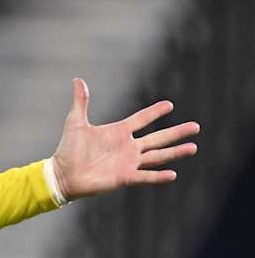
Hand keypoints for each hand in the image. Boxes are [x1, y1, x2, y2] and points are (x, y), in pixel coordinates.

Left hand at [51, 78, 198, 200]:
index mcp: (118, 132)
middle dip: (177, 133)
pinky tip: (173, 174)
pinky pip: (144, 177)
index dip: (154, 112)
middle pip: (157, 138)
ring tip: (193, 147)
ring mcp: (128, 163)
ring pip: (157, 157)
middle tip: (196, 127)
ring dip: (175, 152)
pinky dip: (158, 176)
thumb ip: (81, 102)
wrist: (62, 174)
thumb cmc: (68, 150)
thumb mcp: (75, 122)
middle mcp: (127, 147)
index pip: (141, 119)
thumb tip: (77, 80)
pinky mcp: (123, 177)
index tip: (169, 105)